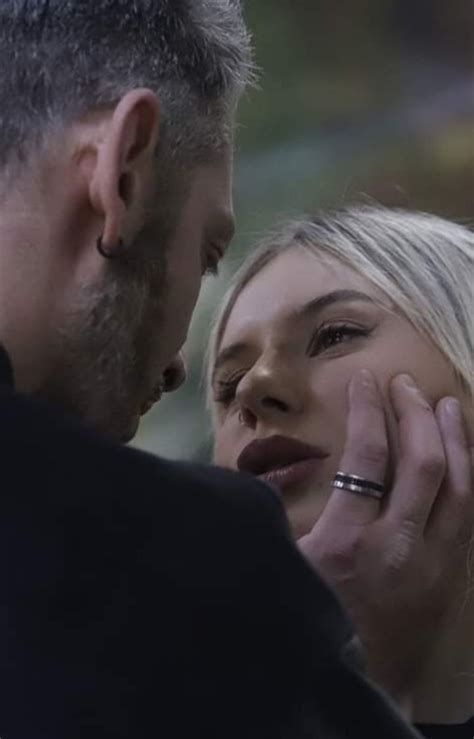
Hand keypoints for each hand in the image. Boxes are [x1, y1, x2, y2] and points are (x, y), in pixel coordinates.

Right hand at [298, 370, 472, 711]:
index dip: (367, 411)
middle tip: (406, 384)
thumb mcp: (281, 566)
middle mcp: (399, 547)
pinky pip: (468, 514)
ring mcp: (434, 563)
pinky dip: (468, 476)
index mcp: (347, 543)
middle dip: (416, 415)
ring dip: (455, 439)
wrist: (355, 688)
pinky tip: (462, 455)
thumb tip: (278, 466)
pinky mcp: (450, 577)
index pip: (367, 459)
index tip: (364, 380)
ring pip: (460, 487)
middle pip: (424, 465)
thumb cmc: (307, 621)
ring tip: (445, 404)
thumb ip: (277, 514)